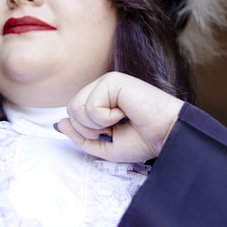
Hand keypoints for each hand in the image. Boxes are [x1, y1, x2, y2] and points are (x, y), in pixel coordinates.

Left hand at [56, 72, 183, 162]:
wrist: (167, 135)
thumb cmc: (142, 140)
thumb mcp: (104, 147)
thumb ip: (80, 137)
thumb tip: (59, 123)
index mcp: (100, 100)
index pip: (72, 116)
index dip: (87, 133)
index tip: (112, 134)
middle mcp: (101, 88)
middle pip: (71, 111)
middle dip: (90, 129)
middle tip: (115, 129)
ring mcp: (106, 82)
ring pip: (76, 108)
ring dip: (98, 124)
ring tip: (120, 120)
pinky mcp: (112, 80)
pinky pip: (90, 106)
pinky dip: (106, 118)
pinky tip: (125, 112)